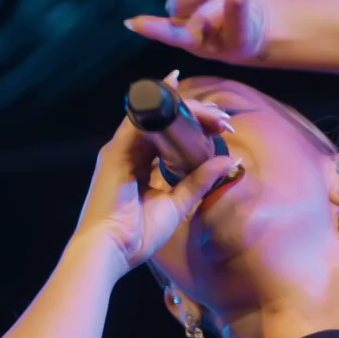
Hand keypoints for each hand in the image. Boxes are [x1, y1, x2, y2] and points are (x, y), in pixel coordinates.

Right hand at [74, 72, 241, 269]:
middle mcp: (127, 152)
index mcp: (139, 166)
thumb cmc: (138, 236)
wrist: (109, 250)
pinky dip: (156, 102)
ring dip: (184, 109)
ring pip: (153, 115)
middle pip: (162, 121)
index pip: (166, 135)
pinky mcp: (115, 151)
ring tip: (213, 112)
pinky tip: (173, 87)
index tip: (220, 123)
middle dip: (194, 114)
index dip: (191, 124)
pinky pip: (138, 118)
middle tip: (223, 118)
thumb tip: (229, 160)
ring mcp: (119, 149)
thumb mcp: (176, 205)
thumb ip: (199, 182)